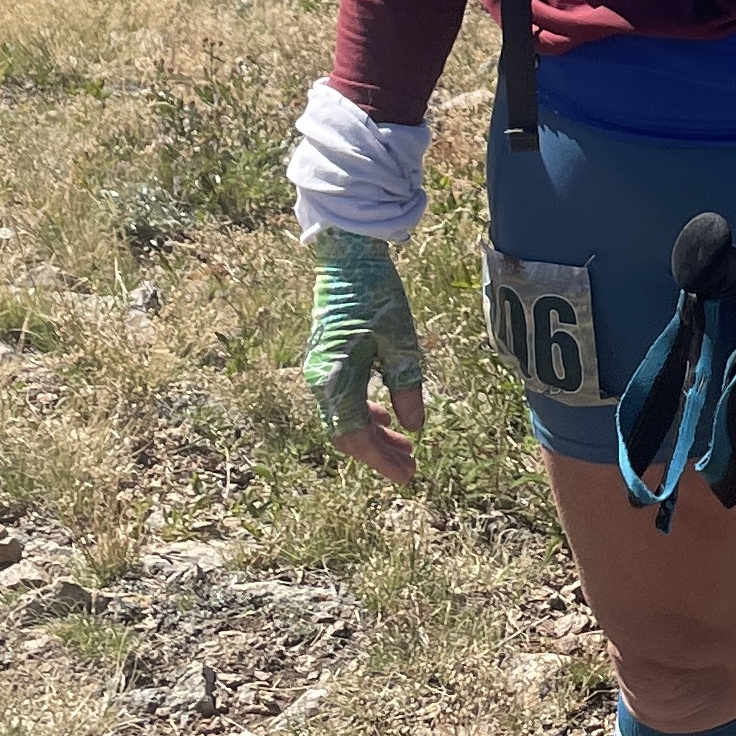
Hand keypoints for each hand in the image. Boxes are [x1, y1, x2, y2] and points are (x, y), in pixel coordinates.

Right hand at [302, 229, 428, 486]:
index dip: (381, 461)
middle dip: (379, 454)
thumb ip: (407, 387)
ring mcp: (320, 372)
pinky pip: (342, 401)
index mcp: (335, 380)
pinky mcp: (326, 362)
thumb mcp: (400, 341)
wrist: (347, 258)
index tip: (407, 477)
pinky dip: (365, 415)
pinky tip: (388, 419)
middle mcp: (320, 381)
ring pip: (344, 419)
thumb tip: (415, 429)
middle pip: (347, 434)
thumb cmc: (375, 296)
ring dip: (374, 437)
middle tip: (412, 467)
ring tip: (407, 447)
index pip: (356, 437)